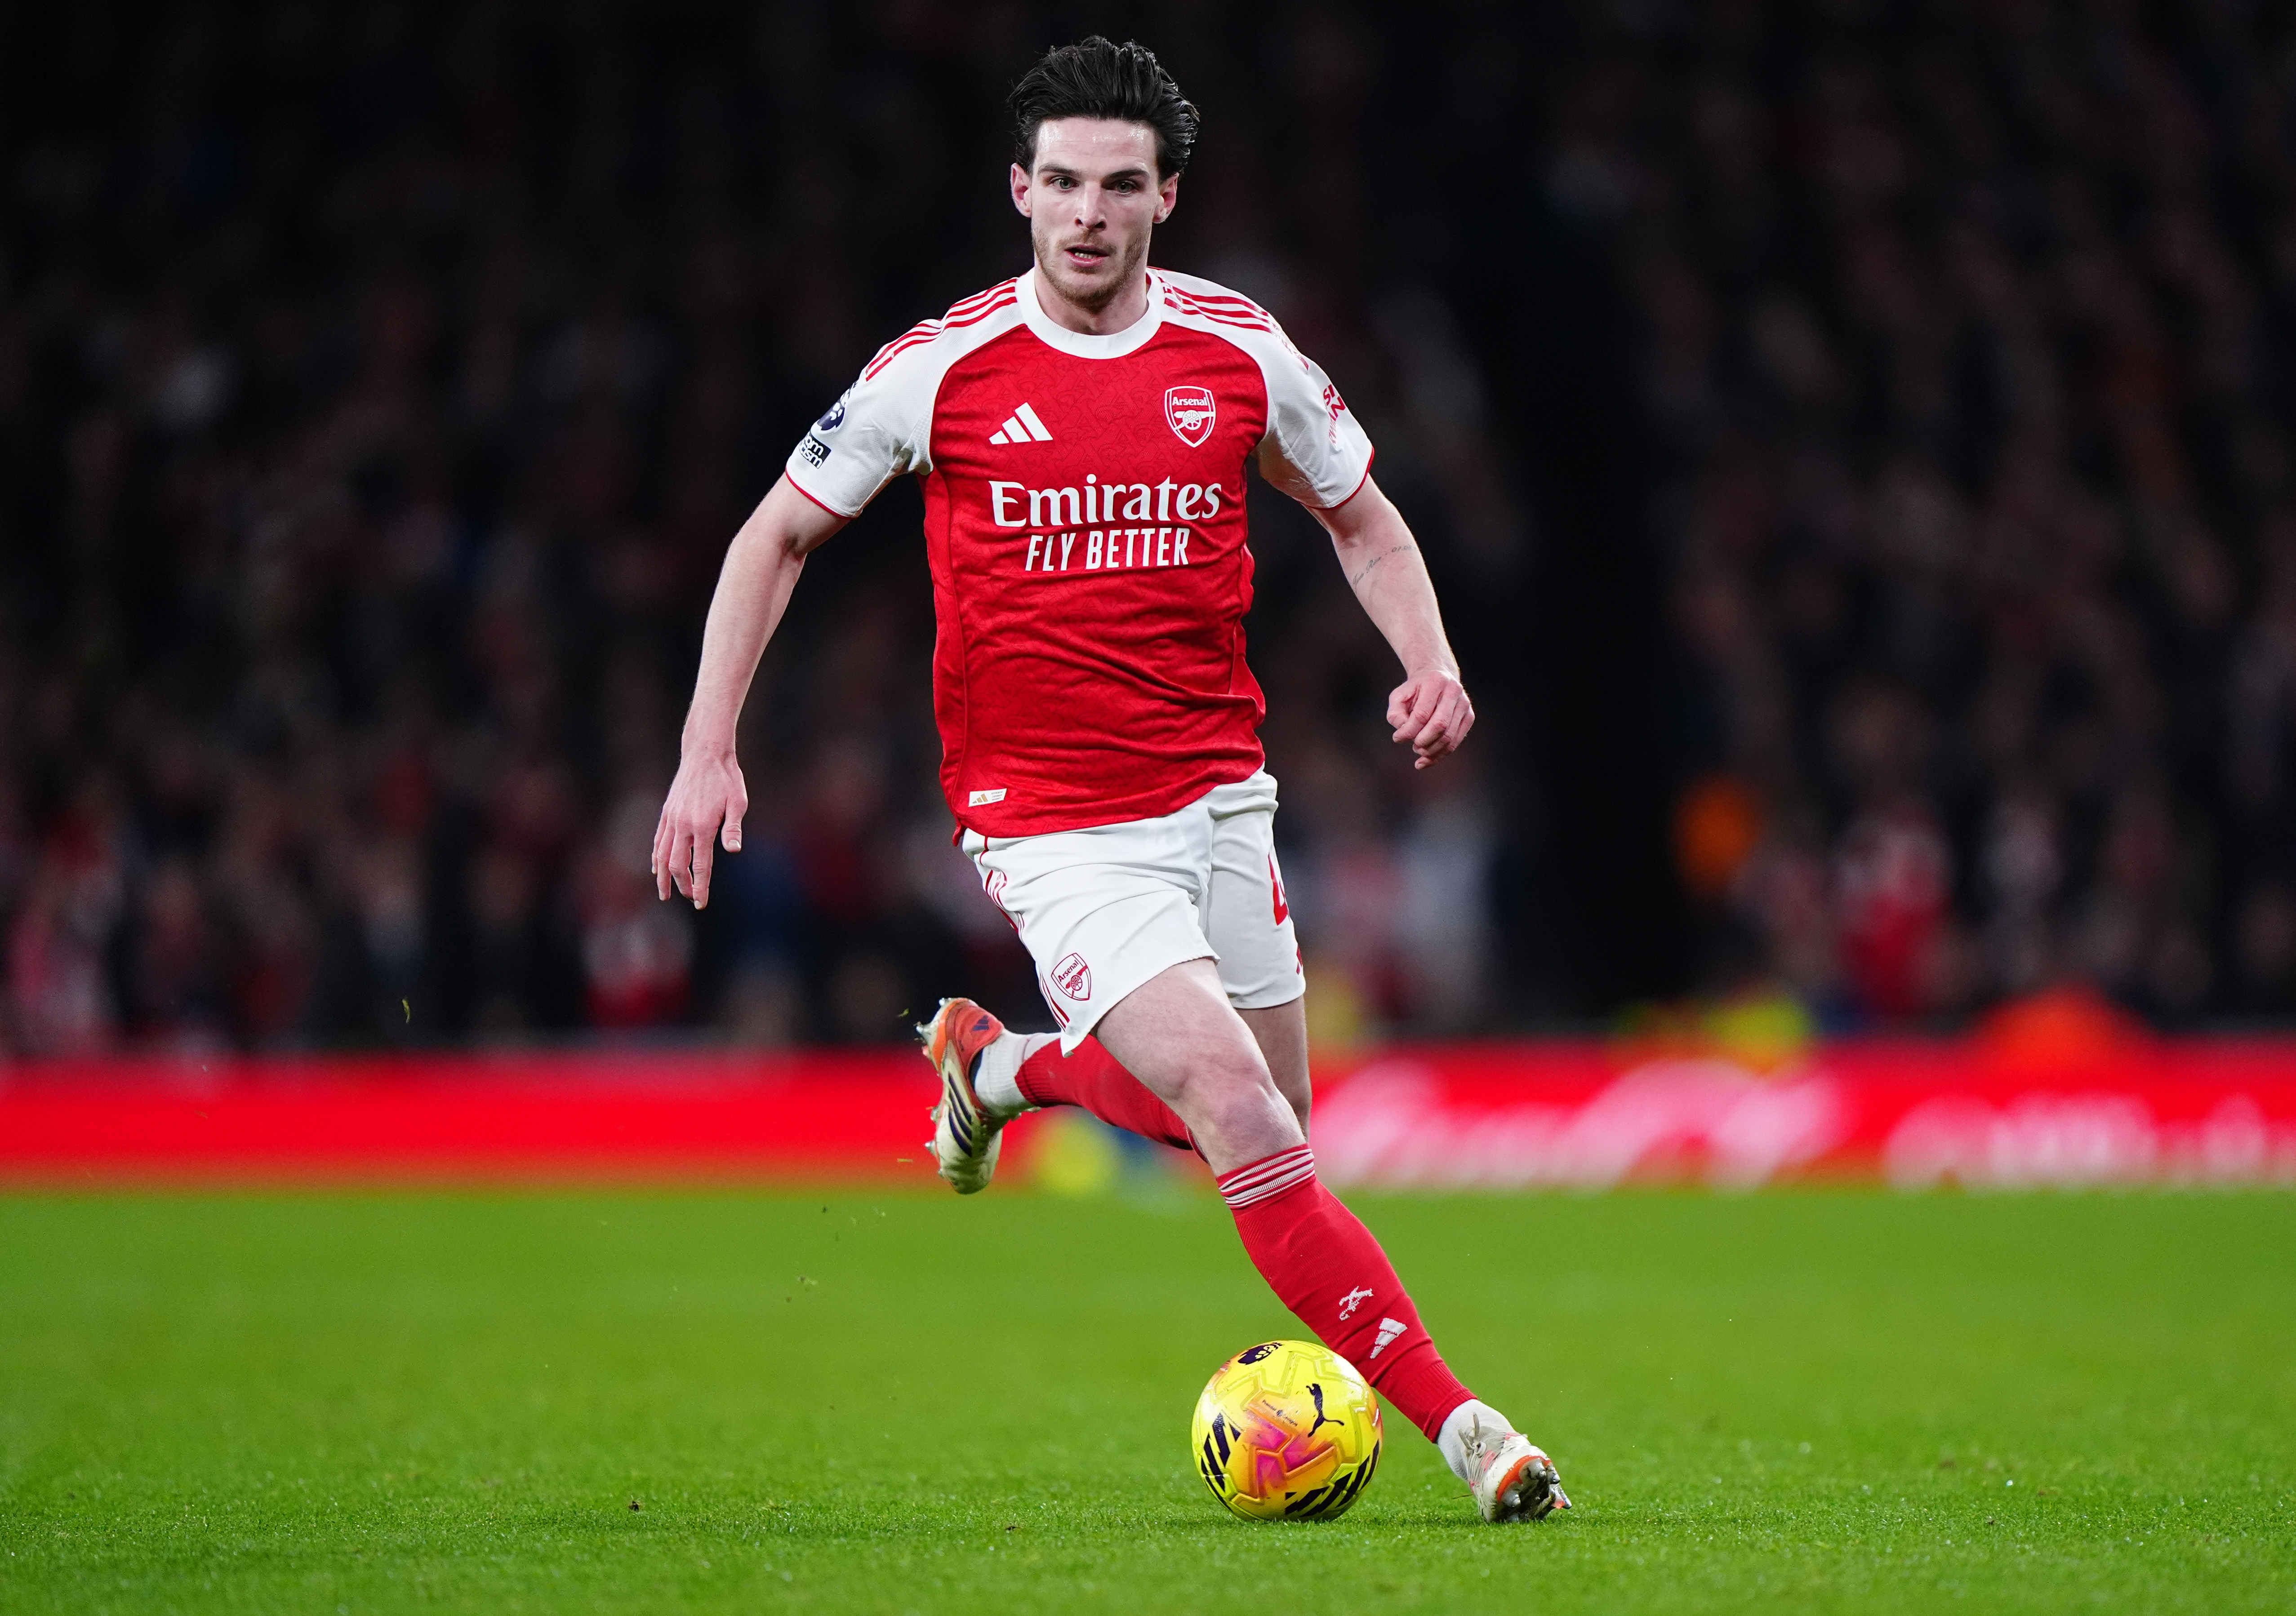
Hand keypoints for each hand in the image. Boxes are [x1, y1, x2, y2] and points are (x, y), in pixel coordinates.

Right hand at [652, 749, 747, 907]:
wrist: (706, 753)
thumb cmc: (727, 778)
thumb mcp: (737, 802)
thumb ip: (732, 828)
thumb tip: (734, 850)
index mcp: (702, 825)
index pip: (700, 865)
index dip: (700, 887)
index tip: (700, 903)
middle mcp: (683, 824)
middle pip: (676, 864)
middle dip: (682, 884)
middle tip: (691, 897)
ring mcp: (671, 818)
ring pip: (661, 854)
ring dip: (663, 876)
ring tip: (665, 893)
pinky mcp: (667, 812)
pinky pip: (658, 840)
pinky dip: (656, 857)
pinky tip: (657, 868)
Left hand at [1387, 668, 1473, 768]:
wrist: (1436, 677)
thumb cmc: (1415, 690)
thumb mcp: (1398, 697)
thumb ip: (1395, 714)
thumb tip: (1402, 732)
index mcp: (1435, 682)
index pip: (1422, 714)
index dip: (1408, 731)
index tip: (1397, 738)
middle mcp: (1453, 691)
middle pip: (1439, 725)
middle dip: (1422, 741)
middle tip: (1412, 746)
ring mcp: (1464, 704)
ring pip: (1449, 736)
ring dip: (1431, 750)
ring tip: (1417, 751)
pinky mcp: (1469, 716)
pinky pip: (1455, 741)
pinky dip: (1440, 755)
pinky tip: (1426, 760)